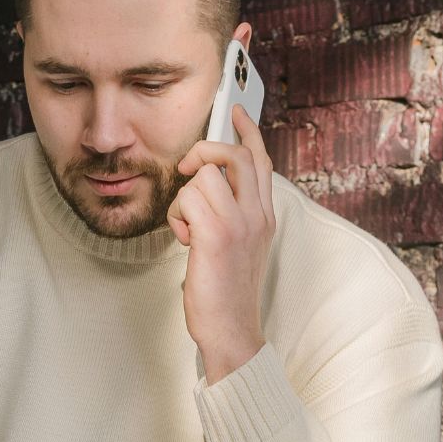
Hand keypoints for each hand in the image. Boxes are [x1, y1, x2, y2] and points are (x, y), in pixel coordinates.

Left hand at [167, 104, 275, 384]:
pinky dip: (177, 217)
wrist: (231, 329)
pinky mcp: (216, 235)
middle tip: (188, 166)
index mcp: (265, 216)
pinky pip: (187, 199)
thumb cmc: (227, 291)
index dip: (247, 131)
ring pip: (204, 175)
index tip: (234, 112)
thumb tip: (206, 185)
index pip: (261, 160)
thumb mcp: (239, 245)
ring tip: (187, 228)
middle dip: (205, 149)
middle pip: (235, 155)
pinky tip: (185, 241)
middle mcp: (257, 215)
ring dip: (184, 198)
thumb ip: (232, 213)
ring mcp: (240, 223)